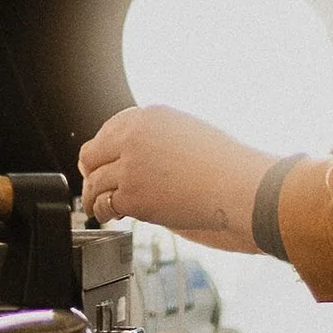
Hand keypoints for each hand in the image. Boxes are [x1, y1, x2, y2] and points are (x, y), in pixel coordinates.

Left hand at [76, 106, 271, 249]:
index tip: (105, 161)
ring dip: (95, 195)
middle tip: (96, 183)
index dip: (105, 148)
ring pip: (94, 181)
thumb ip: (161, 139)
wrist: (241, 188)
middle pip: (92, 152)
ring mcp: (132, 166)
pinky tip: (111, 216)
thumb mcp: (191, 134)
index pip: (110, 128)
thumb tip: (143, 155)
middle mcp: (135, 137)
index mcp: (150, 116)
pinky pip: (104, 204)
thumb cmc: (228, 166)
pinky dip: (104, 212)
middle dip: (91, 170)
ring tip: (101, 206)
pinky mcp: (133, 195)